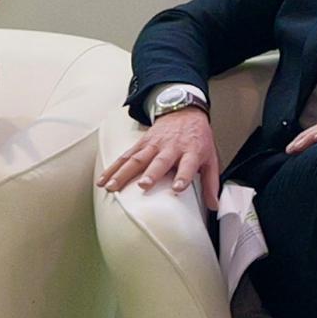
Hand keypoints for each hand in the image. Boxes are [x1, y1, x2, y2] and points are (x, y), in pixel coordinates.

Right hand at [101, 106, 220, 203]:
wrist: (184, 111)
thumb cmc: (198, 138)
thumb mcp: (211, 158)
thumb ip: (211, 183)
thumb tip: (214, 206)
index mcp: (191, 151)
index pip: (188, 165)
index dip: (183, 176)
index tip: (178, 188)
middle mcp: (171, 147)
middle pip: (160, 161)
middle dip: (151, 173)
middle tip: (143, 185)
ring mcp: (154, 145)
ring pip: (137, 159)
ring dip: (123, 173)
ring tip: (112, 187)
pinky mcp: (141, 143)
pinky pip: (125, 156)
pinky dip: (113, 168)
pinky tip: (103, 180)